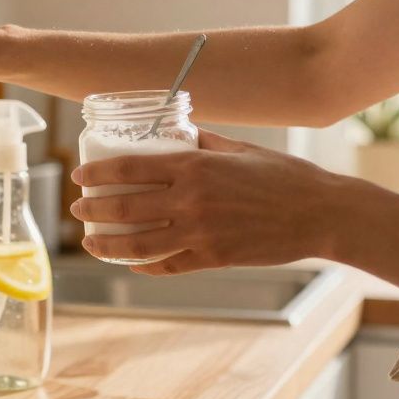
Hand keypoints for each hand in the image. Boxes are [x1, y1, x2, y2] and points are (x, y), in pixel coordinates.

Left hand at [70, 130, 360, 274]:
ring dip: (106, 244)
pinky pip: (167, 265)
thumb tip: (177, 132)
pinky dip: (144, 265)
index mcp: (194, 167)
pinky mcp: (212, 259)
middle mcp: (190, 201)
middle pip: (124, 208)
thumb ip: (203, 142)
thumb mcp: (239, 149)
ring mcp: (200, 233)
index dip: (97, 172)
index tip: (79, 175)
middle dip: (92, 209)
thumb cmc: (284, 176)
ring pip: (137, 245)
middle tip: (78, 208)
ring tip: (90, 241)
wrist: (321, 214)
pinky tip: (131, 262)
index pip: (129, 168)